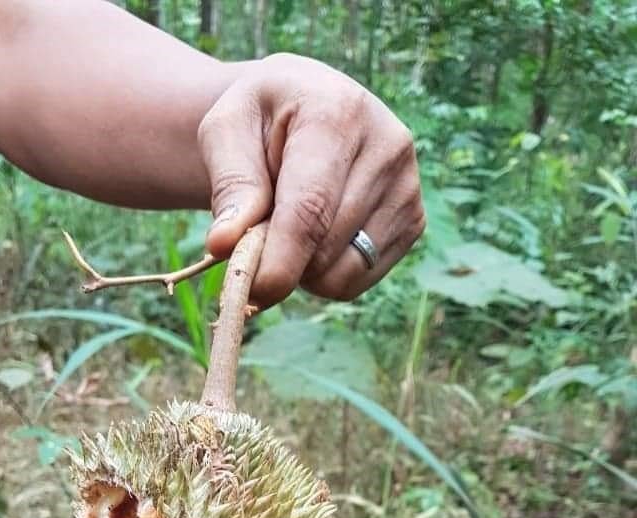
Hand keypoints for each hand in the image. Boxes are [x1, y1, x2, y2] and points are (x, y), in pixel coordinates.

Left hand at [199, 53, 424, 307]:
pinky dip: (327, 276)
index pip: (311, 208)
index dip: (280, 260)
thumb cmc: (259, 122)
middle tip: (255, 235)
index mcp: (338, 113)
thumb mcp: (226, 133)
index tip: (250, 291)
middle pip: (325, 248)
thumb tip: (224, 245)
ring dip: (303, 271)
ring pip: (343, 273)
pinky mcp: (414, 220)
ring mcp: (408, 186)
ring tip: (289, 227)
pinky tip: (317, 237)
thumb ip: (229, 187)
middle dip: (280, 262)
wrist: (304, 106)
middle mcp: (388, 146)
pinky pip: (358, 280)